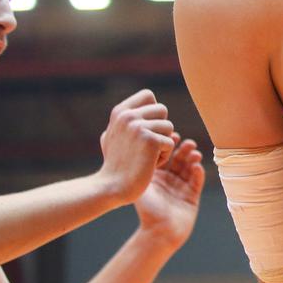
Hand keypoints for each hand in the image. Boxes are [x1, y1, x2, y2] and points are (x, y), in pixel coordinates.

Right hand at [97, 89, 175, 205]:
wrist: (112, 187)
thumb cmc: (115, 163)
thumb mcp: (114, 135)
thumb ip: (126, 119)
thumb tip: (147, 101)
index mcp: (120, 111)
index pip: (148, 95)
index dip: (152, 112)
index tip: (143, 130)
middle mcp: (128, 115)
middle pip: (162, 110)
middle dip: (159, 129)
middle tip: (144, 147)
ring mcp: (138, 127)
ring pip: (169, 127)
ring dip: (162, 144)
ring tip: (145, 156)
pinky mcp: (150, 140)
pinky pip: (170, 142)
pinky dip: (164, 156)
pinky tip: (148, 164)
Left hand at [135, 133, 204, 249]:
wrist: (159, 232)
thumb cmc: (147, 211)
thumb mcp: (142, 186)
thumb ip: (143, 167)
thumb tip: (137, 146)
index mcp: (157, 177)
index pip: (165, 156)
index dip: (169, 145)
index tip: (171, 136)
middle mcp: (170, 180)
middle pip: (179, 159)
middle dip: (184, 149)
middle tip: (186, 142)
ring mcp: (182, 187)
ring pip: (190, 167)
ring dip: (193, 158)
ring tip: (193, 152)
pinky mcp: (193, 195)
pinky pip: (197, 180)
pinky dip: (198, 172)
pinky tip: (197, 166)